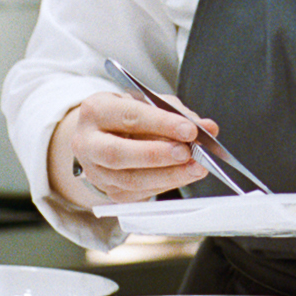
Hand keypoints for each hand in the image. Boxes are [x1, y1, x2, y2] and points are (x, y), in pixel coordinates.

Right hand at [50, 90, 217, 205]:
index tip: (190, 129)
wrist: (103, 135)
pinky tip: (184, 176)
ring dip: (168, 175)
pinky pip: (139, 193)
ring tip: (196, 168)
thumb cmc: (128, 115)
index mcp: (96, 111)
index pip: (129, 117)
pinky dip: (165, 185)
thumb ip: (177, 113)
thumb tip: (208, 128)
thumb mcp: (148, 102)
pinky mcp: (109, 192)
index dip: (161, 124)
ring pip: (130, 180)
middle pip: (118, 154)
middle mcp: (88, 143)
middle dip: (157, 154)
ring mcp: (95, 171)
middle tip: (188, 152)